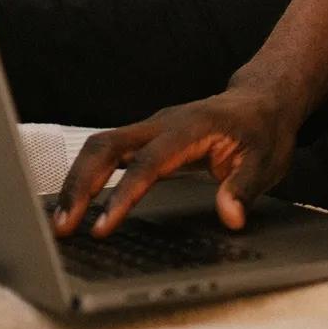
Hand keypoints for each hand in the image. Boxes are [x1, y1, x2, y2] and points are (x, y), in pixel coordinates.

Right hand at [50, 86, 298, 237]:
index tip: (103, 226)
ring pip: (99, 147)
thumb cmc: (263, 131)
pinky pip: (106, 154)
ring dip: (76, 182)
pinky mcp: (145, 139)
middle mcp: (162, 124)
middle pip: (106, 146)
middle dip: (80, 185)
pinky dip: (86, 178)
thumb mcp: (266, 162)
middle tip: (63, 227)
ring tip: (61, 225)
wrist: (263, 100)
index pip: (149, 162)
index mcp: (191, 128)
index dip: (123, 194)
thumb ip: (245, 188)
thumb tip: (230, 217)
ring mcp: (150, 129)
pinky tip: (75, 206)